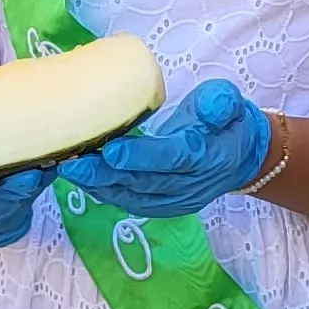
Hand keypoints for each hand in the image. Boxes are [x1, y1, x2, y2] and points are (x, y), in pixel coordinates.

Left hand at [53, 80, 273, 217]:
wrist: (239, 157)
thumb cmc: (229, 122)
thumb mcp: (232, 102)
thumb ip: (222, 103)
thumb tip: (211, 107)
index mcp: (207, 156)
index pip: (173, 158)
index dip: (142, 157)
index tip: (111, 151)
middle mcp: (190, 184)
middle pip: (145, 182)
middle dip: (106, 175)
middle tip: (72, 163)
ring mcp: (175, 200)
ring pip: (133, 196)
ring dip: (99, 185)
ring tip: (69, 169)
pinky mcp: (162, 206)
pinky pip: (130, 202)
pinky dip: (104, 192)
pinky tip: (82, 179)